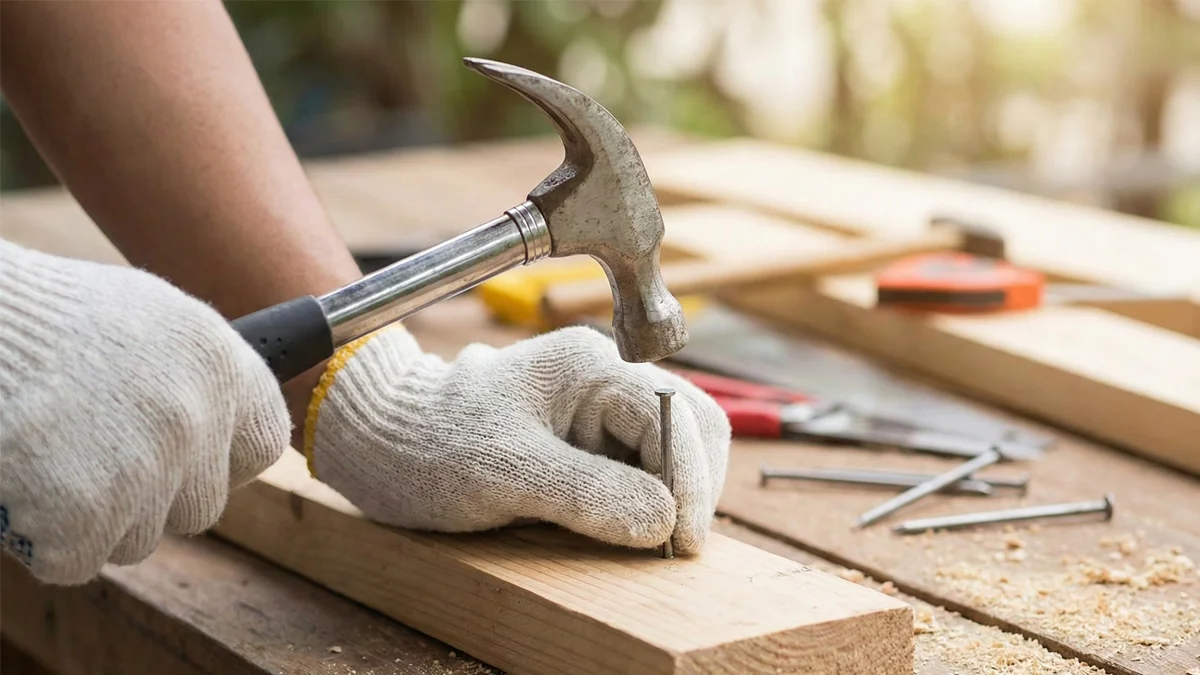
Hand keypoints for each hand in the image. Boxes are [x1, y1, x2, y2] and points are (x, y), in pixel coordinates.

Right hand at [0, 241, 290, 583]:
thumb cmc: (47, 318)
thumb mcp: (149, 318)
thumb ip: (196, 373)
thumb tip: (225, 419)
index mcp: (219, 363)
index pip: (262, 445)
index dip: (221, 461)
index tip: (189, 459)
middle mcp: (197, 417)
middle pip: (200, 505)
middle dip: (152, 497)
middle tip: (94, 459)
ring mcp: (147, 468)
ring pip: (140, 538)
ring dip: (96, 519)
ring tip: (53, 459)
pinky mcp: (88, 513)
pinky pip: (78, 559)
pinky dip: (45, 539)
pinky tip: (24, 485)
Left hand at [305, 324, 731, 553]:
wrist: (383, 440)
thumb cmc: (431, 444)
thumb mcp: (505, 473)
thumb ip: (588, 492)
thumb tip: (664, 520)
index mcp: (589, 365)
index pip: (674, 414)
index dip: (689, 480)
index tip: (683, 540)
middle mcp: (605, 377)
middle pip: (691, 424)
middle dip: (692, 485)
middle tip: (675, 546)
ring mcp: (600, 407)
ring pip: (674, 447)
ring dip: (674, 495)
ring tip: (652, 541)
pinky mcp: (591, 438)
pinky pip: (643, 465)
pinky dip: (649, 500)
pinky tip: (630, 528)